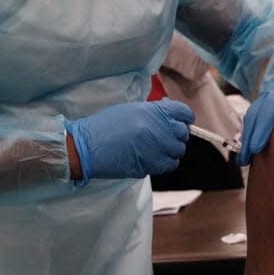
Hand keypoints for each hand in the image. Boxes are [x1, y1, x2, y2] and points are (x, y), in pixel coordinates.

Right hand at [65, 99, 193, 183]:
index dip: (184, 117)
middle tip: (165, 136)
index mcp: (153, 111)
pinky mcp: (152, 165)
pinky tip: (156, 158)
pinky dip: (167, 162)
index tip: (182, 121)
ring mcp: (156, 148)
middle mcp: (158, 128)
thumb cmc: (106, 126)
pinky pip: (171, 164)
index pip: (183, 112)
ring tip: (158, 148)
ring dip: (172, 149)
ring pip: (178, 150)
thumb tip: (169, 110)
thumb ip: (152, 110)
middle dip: (176, 134)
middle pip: (182, 133)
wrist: (89, 147)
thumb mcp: (130, 110)